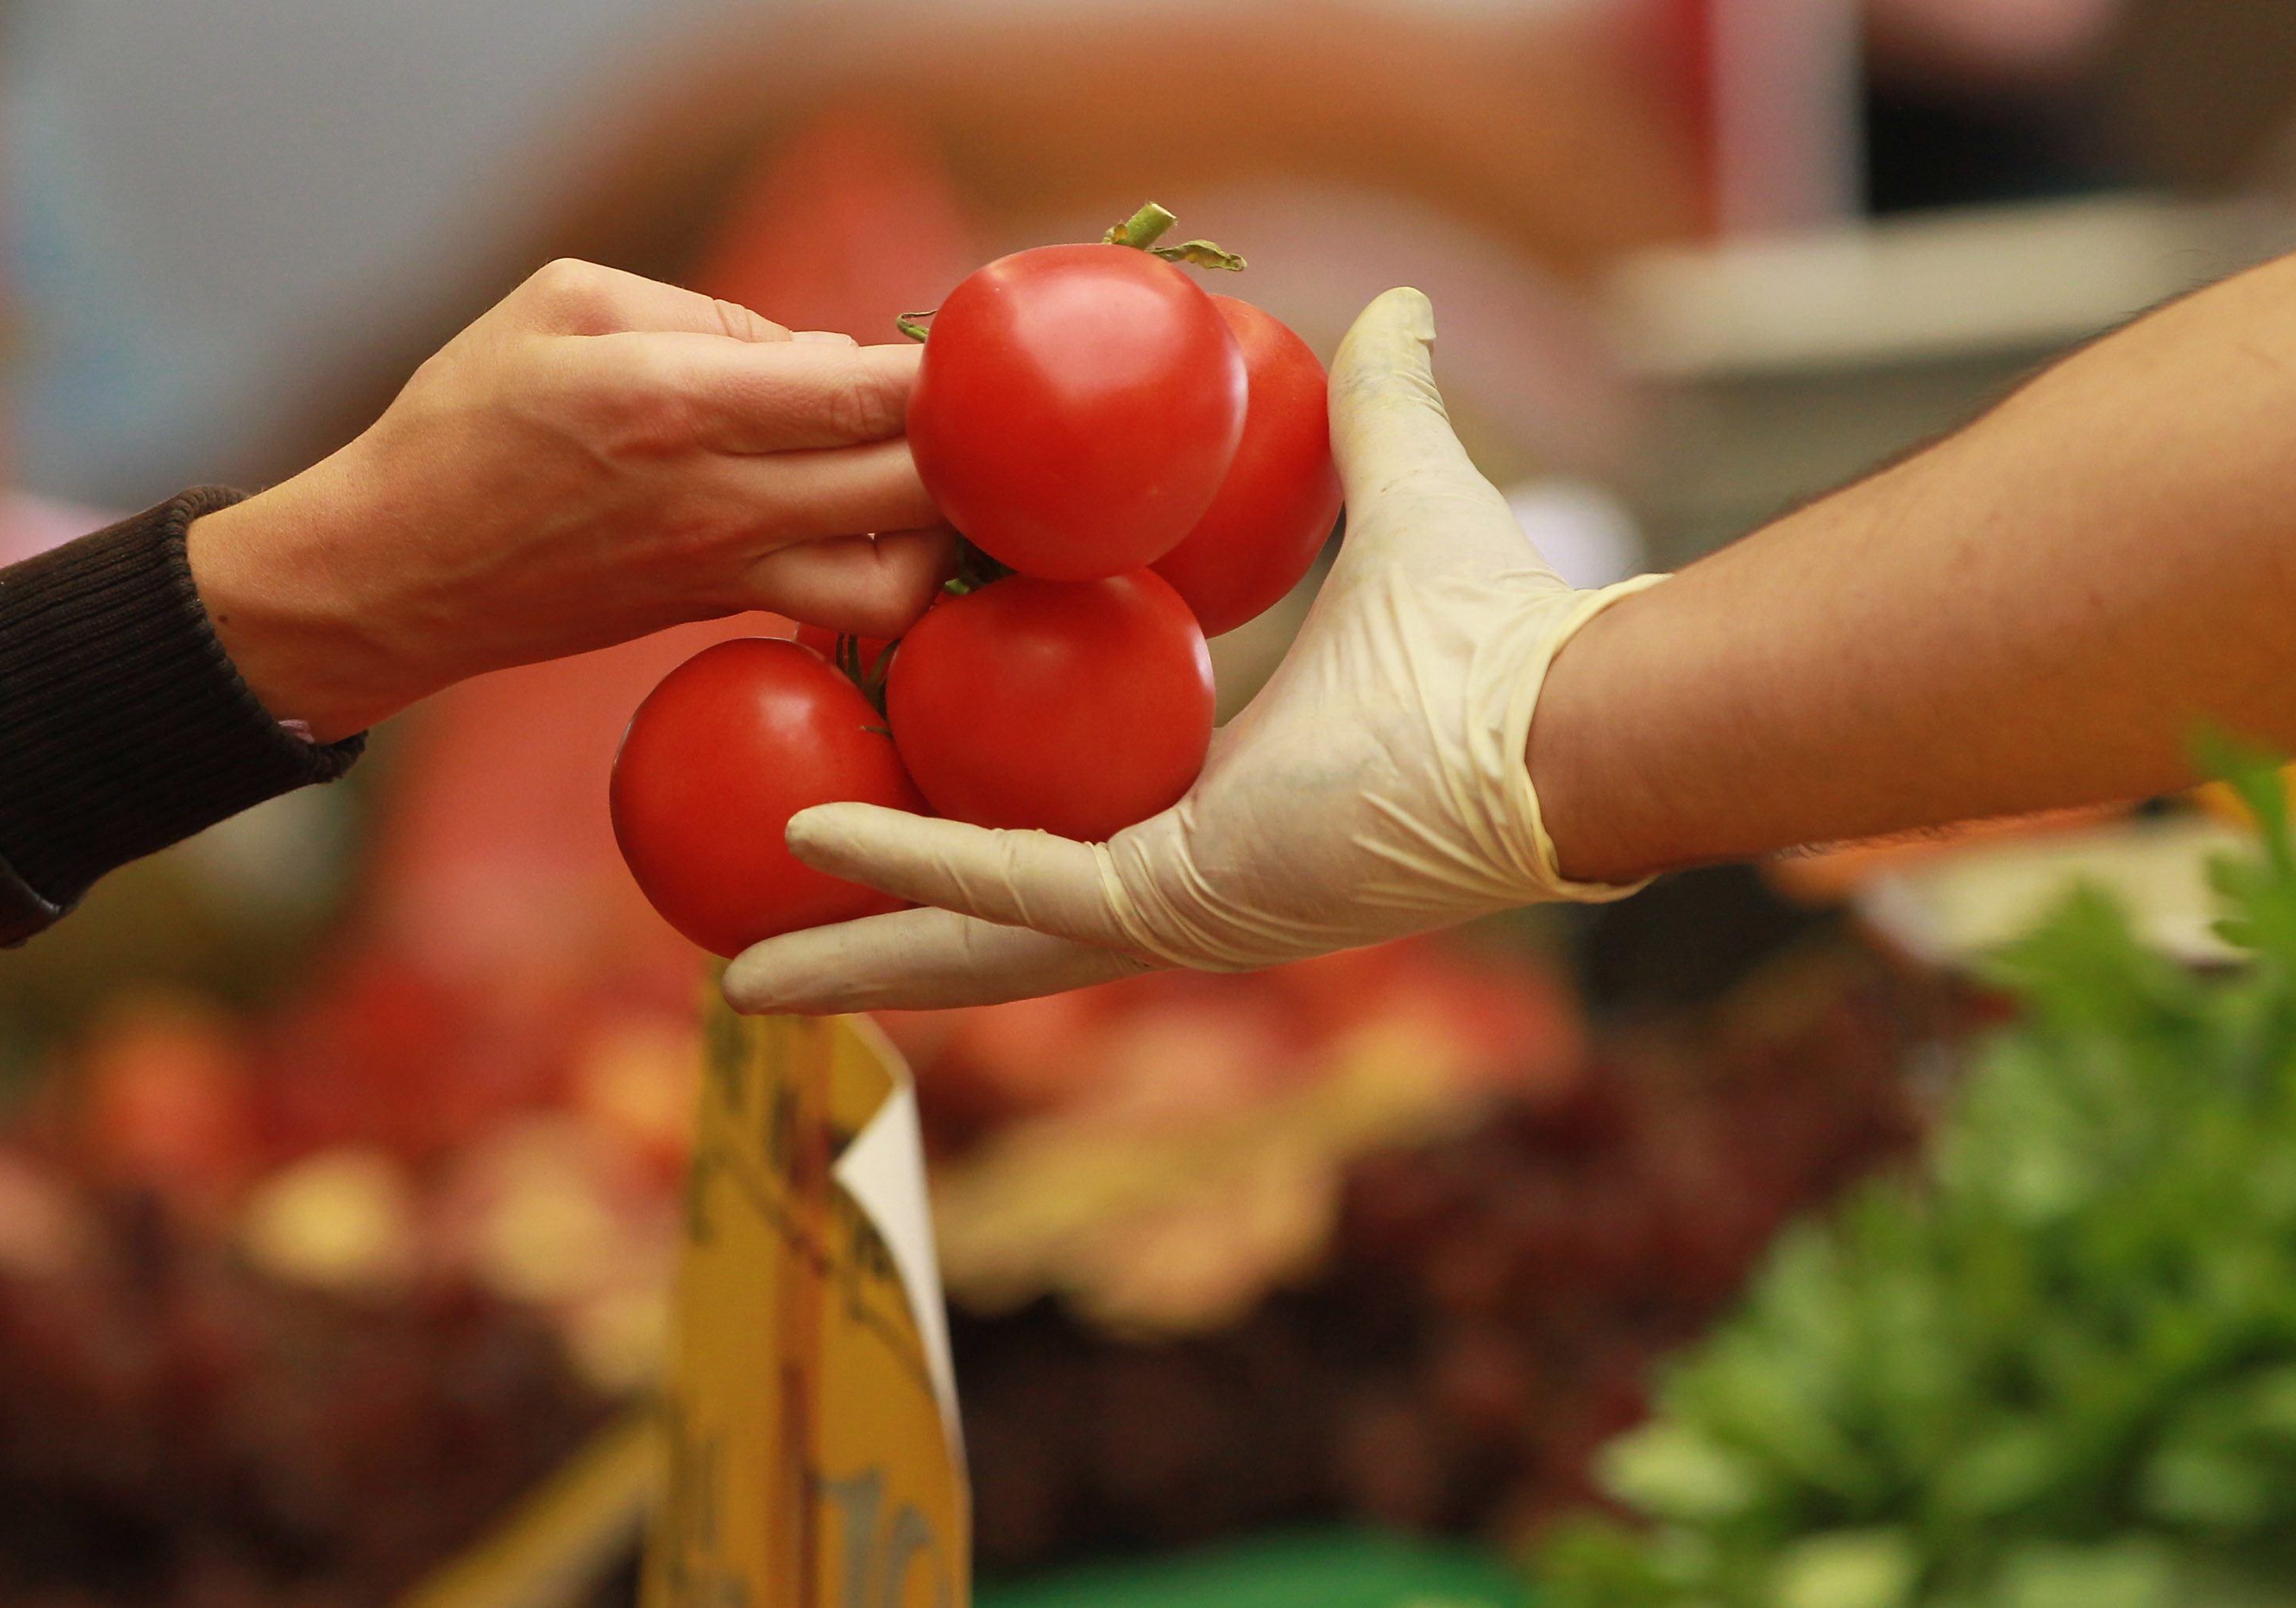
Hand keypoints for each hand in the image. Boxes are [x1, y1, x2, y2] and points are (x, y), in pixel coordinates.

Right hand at [185, 259, 948, 738]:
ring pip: (901, 584)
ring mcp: (730, 572)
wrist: (399, 569)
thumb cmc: (470, 416)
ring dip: (946, 535)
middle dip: (971, 452)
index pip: (863, 394)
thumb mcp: (568, 303)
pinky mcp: (726, 611)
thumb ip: (712, 313)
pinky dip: (894, 571)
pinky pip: (848, 609)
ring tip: (942, 480)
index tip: (973, 353)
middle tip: (983, 415)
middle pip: (911, 492)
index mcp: (680, 403)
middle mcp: (720, 500)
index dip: (943, 376)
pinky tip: (891, 522)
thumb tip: (833, 357)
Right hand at [722, 287, 1661, 1013]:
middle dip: (873, 940)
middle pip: (988, 920)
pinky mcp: (1174, 905)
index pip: (1048, 827)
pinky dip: (907, 865)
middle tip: (757, 950)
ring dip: (856, 947)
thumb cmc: (1492, 634)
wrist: (1560, 716)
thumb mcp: (1395, 502)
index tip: (858, 792)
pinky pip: (1011, 884)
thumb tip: (1394, 305)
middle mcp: (1178, 880)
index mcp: (1206, 807)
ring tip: (735, 969)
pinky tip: (807, 844)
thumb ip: (1375, 411)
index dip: (951, 825)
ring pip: (978, 937)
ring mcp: (1173, 909)